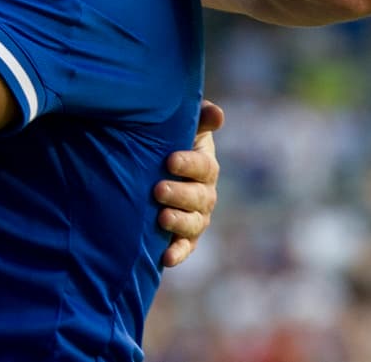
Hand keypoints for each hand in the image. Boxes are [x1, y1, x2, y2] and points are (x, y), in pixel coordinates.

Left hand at [155, 99, 223, 266]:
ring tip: (161, 218)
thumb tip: (216, 113)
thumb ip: (199, 119)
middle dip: (179, 194)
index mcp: (205, 166)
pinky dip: (177, 253)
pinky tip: (165, 258)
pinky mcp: (185, 237)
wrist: (154, 170)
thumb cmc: (168, 143)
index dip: (189, 163)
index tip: (169, 160)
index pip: (204, 166)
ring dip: (179, 222)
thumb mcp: (183, 128)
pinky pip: (185, 247)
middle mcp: (205, 193)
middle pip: (199, 197)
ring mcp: (197, 217)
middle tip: (158, 190)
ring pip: (193, 223)